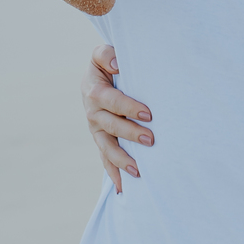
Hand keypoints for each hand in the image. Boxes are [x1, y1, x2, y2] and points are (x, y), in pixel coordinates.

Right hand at [82, 44, 153, 192]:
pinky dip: (113, 173)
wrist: (96, 77)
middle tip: (151, 140)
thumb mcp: (101, 54)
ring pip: (107, 148)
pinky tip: (123, 188)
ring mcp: (96, 129)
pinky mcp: (100, 140)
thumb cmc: (105, 64)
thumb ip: (106, 55)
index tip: (148, 114)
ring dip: (122, 160)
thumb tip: (116, 64)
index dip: (129, 107)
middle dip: (131, 134)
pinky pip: (105, 159)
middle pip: (111, 126)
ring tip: (138, 171)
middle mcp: (92, 112)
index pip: (112, 101)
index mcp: (94, 91)